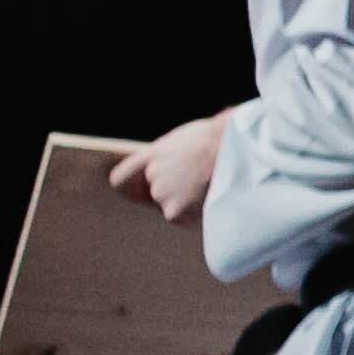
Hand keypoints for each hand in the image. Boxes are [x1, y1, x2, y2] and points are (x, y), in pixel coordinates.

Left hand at [111, 111, 230, 228]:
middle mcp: (152, 175)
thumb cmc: (216, 137)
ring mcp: (161, 193)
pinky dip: (192, 212)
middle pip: (155, 189)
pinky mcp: (173, 211)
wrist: (232, 147)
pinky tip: (207, 198)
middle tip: (195, 179)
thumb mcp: (187, 139)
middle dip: (172, 187)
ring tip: (206, 185)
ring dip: (184, 199)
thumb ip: (170, 155)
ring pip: (169, 202)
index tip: (133, 187)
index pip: (122, 176)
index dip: (127, 184)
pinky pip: (180, 216)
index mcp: (152, 155)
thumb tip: (170, 166)